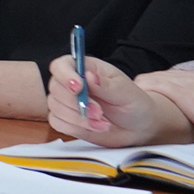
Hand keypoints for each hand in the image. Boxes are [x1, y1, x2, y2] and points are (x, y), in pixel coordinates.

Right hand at [46, 57, 187, 145]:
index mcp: (85, 69)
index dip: (65, 75)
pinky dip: (76, 128)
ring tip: (103, 122)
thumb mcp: (127, 92)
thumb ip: (106, 85)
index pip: (61, 65)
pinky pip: (57, 123)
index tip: (78, 88)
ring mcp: (67, 102)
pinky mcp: (66, 119)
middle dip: (77, 104)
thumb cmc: (134, 104)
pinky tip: (95, 127)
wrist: (138, 127)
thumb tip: (88, 76)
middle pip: (55, 88)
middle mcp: (72, 84)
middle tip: (99, 112)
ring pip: (55, 107)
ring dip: (79, 118)